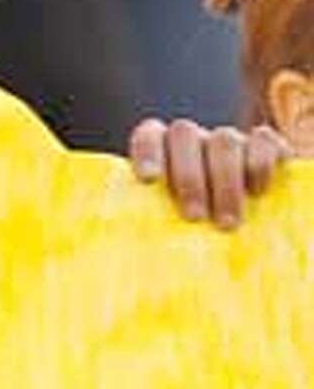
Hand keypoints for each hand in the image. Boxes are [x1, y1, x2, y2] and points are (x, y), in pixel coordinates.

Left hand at [128, 117, 286, 228]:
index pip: (148, 134)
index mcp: (162, 150)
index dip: (147, 151)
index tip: (148, 178)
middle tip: (194, 217)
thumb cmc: (192, 233)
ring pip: (224, 139)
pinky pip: (263, 139)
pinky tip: (257, 192)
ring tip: (226, 223)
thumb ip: (150, 226)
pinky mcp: (265, 148)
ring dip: (225, 181)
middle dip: (188, 176)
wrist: (243, 231)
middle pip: (184, 134)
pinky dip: (259, 163)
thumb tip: (124, 254)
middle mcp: (194, 140)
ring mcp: (229, 141)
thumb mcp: (168, 227)